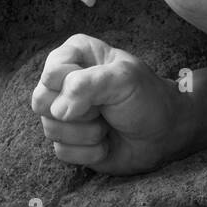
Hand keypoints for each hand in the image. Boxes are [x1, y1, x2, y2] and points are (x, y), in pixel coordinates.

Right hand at [31, 34, 190, 175]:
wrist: (165, 135)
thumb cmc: (147, 98)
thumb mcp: (123, 79)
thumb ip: (86, 85)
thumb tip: (57, 111)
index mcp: (75, 55)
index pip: (50, 73)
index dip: (72, 87)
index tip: (101, 90)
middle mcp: (63, 82)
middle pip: (40, 101)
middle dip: (77, 113)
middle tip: (102, 109)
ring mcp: (64, 113)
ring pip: (49, 128)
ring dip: (86, 133)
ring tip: (107, 125)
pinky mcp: (68, 141)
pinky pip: (60, 151)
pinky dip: (88, 152)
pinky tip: (105, 143)